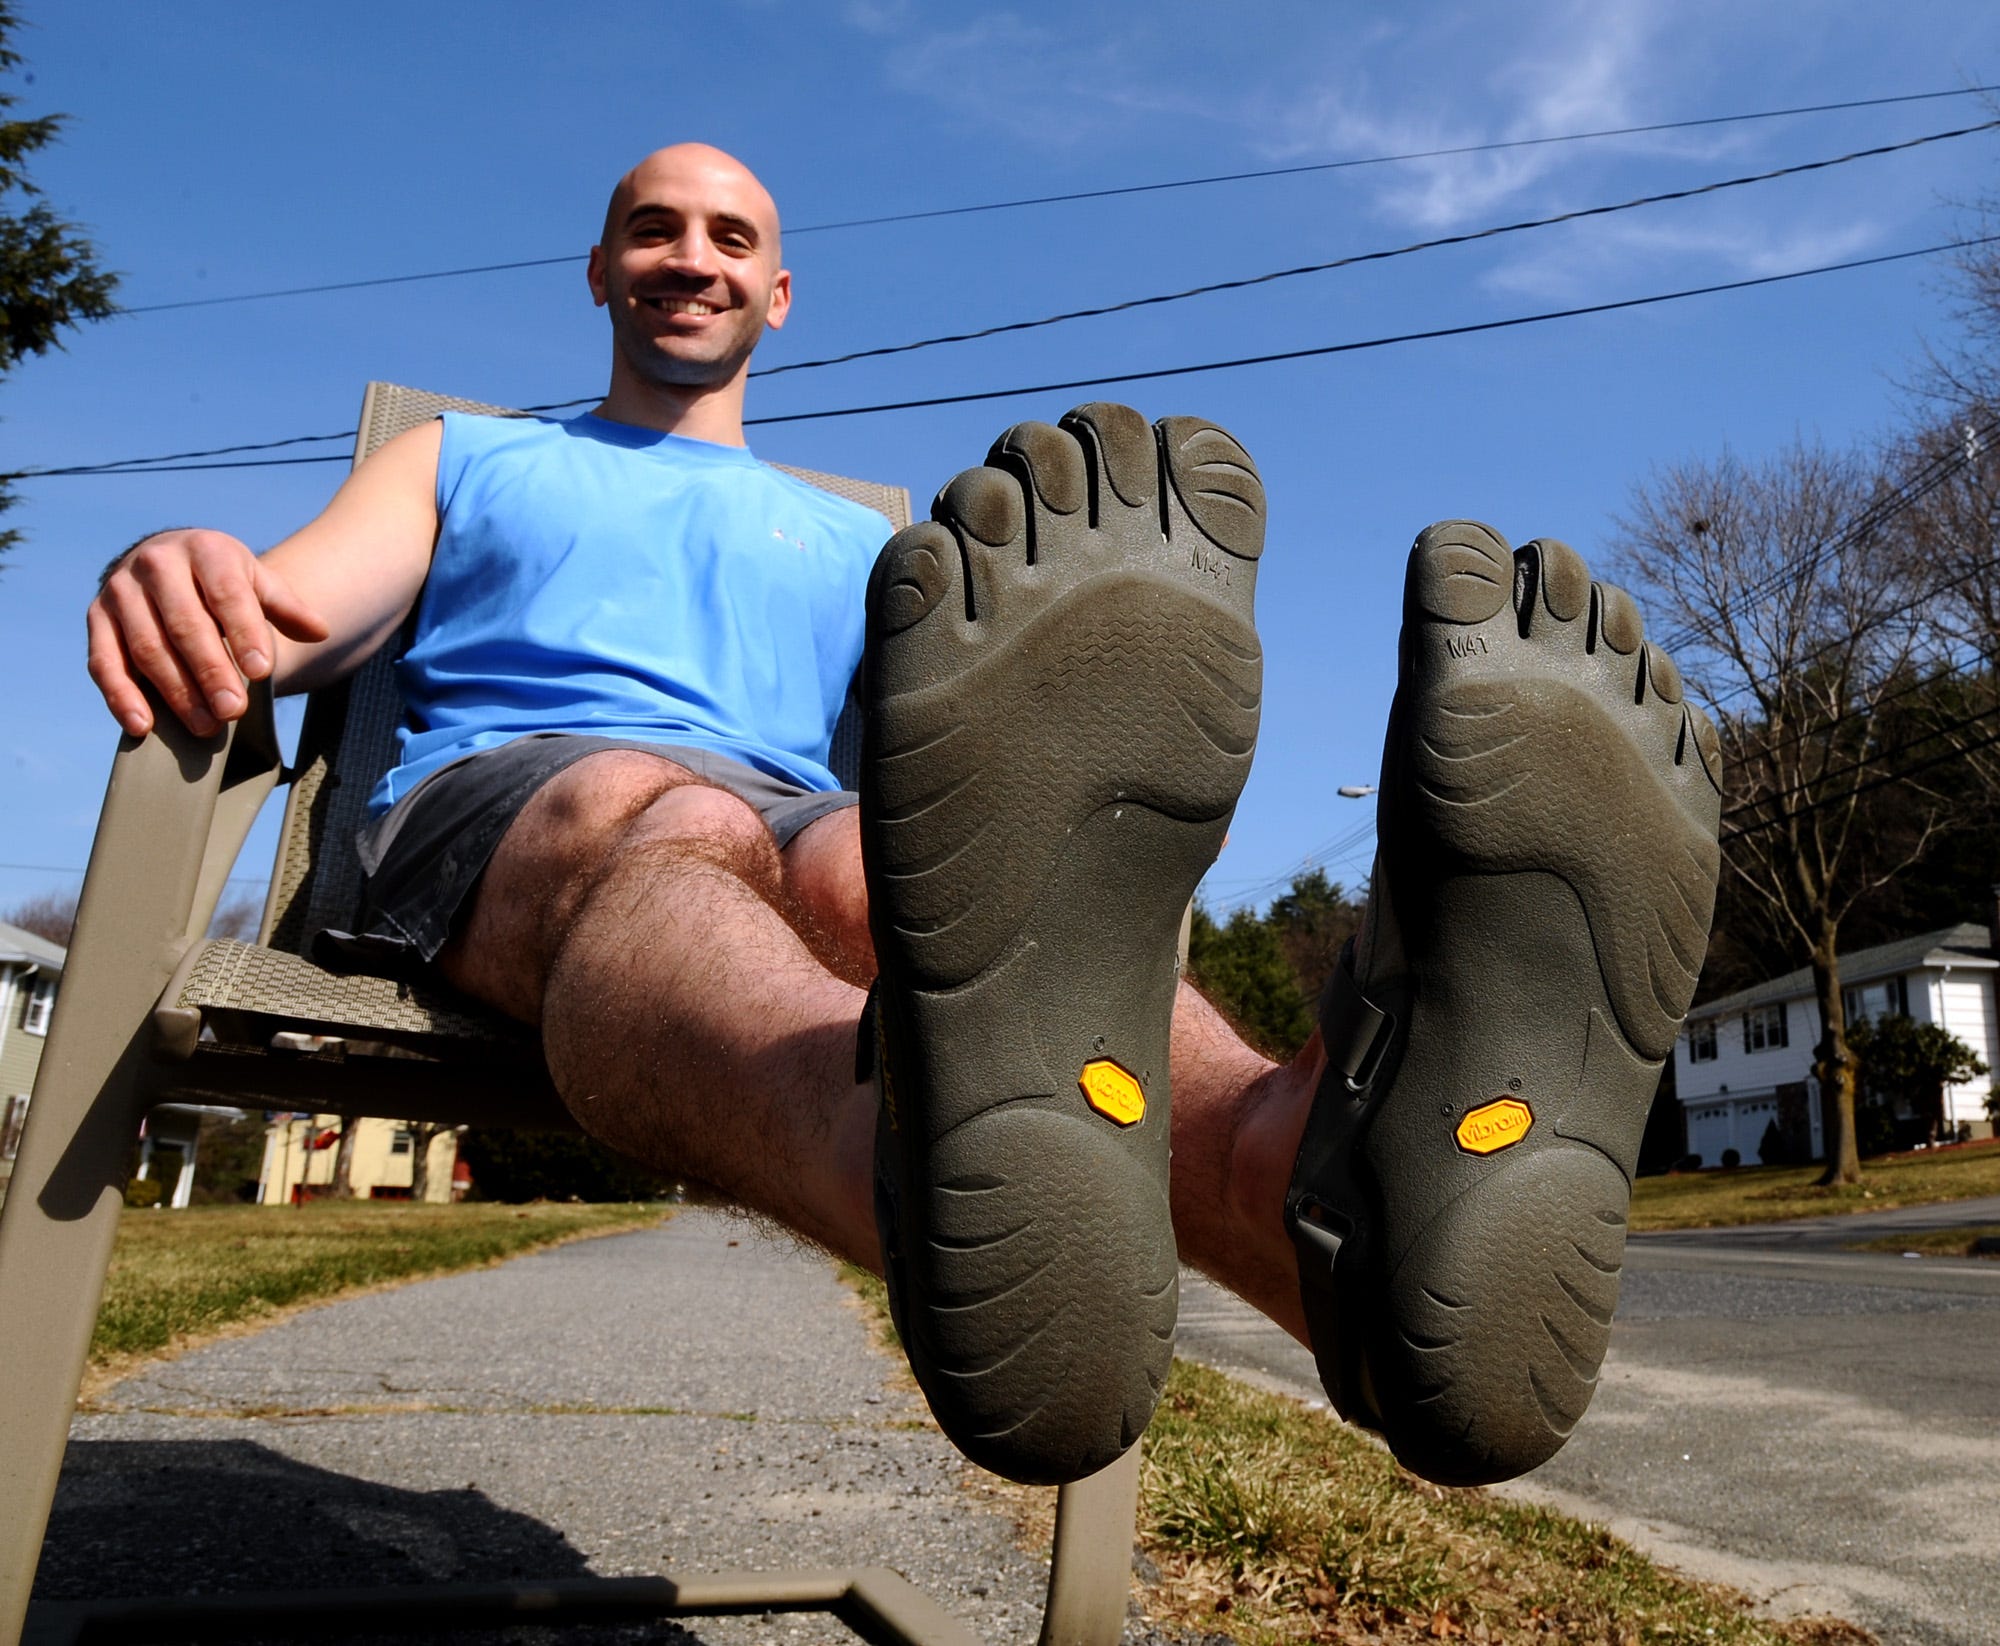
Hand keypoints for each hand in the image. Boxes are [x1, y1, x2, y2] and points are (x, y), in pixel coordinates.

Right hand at [86, 529, 329, 738]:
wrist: (167, 559)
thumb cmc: (222, 579)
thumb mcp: (257, 582)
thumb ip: (286, 607)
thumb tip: (319, 631)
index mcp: (205, 550)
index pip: (227, 594)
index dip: (244, 633)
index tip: (263, 672)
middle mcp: (157, 564)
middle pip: (185, 625)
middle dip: (211, 671)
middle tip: (234, 711)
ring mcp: (121, 591)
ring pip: (147, 647)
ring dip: (176, 691)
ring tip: (206, 726)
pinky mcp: (97, 618)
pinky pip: (104, 662)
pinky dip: (121, 696)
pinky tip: (143, 726)